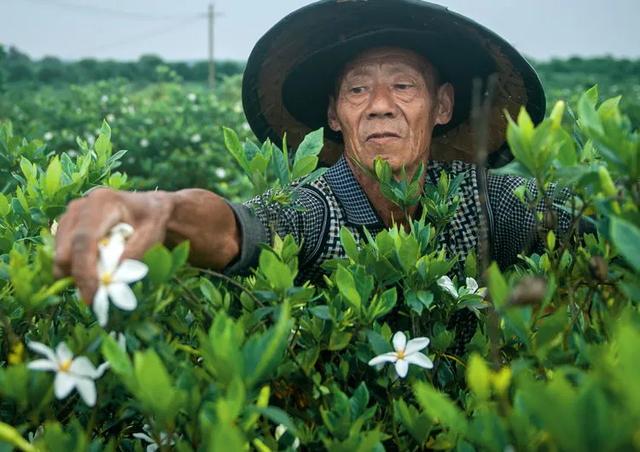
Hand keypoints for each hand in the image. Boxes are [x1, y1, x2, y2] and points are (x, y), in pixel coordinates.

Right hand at [54, 188, 172, 303]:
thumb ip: (134, 253)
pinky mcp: (67, 225)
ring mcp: (70, 215)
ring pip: (60, 251)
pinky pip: (62, 251)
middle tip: (91, 298)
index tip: (90, 295)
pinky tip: (93, 271)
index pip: (84, 239)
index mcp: (103, 203)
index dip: (84, 269)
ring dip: (73, 272)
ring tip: (96, 283)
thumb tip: (111, 275)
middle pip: (67, 247)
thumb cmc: (151, 221)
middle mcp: (80, 206)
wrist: (148, 207)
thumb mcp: (151, 236)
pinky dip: (74, 266)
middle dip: (75, 276)